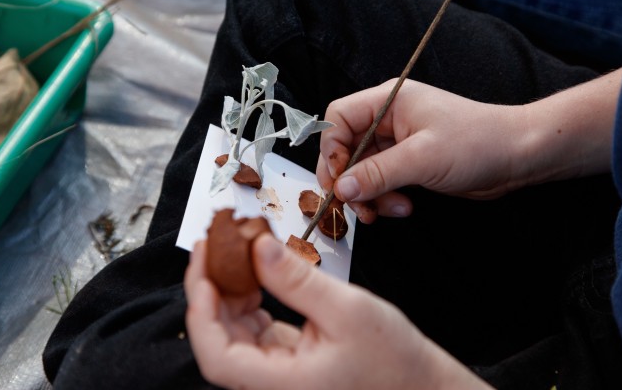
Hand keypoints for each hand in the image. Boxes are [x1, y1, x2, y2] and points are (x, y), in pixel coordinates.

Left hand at [184, 234, 490, 389]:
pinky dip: (251, 300)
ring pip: (234, 334)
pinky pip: (255, 331)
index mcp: (281, 383)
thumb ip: (298, 280)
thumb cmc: (394, 360)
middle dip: (212, 290)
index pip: (216, 355)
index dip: (201, 309)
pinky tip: (257, 272)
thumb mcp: (347, 310)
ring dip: (230, 292)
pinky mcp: (286, 362)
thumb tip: (258, 247)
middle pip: (219, 340)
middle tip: (214, 245)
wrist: (420, 385)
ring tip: (235, 251)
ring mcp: (277, 375)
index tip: (204, 265)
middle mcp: (272, 384)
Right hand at [316, 79, 525, 222]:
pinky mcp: (409, 163)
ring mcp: (398, 142)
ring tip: (387, 211)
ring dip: (369, 195)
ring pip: (362, 170)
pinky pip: (381, 181)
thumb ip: (377, 173)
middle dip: (349, 180)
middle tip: (353, 205)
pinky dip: (385, 197)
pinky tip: (403, 208)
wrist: (519, 156)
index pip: (339, 119)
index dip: (331, 149)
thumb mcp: (422, 158)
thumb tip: (341, 188)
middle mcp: (388, 119)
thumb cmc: (478, 142)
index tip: (339, 178)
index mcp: (388, 101)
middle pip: (346, 148)